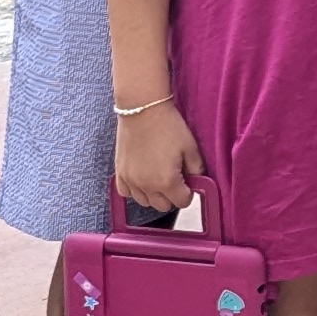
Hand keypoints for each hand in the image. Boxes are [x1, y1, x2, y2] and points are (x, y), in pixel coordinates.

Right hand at [114, 100, 203, 214]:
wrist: (142, 109)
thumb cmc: (168, 126)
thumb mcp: (191, 147)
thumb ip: (197, 169)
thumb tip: (197, 181)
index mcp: (167, 182)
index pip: (183, 202)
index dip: (188, 192)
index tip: (188, 181)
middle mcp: (147, 186)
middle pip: (163, 206)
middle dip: (172, 196)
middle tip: (175, 178)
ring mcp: (130, 181)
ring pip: (145, 202)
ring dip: (154, 195)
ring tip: (159, 176)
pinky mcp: (119, 172)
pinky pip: (126, 193)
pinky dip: (135, 190)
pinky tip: (142, 178)